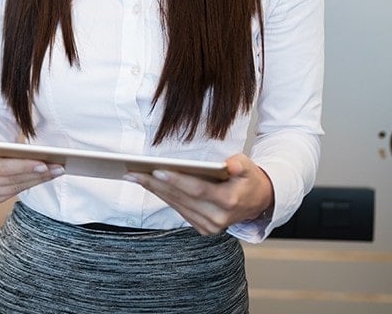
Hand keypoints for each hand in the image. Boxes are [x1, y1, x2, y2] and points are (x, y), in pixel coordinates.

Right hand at [0, 123, 64, 205]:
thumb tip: (14, 150)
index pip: (0, 167)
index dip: (22, 166)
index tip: (43, 162)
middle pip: (10, 179)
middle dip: (36, 173)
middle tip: (57, 167)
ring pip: (15, 187)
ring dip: (37, 179)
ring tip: (56, 170)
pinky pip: (14, 192)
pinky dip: (30, 183)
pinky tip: (44, 176)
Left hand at [126, 154, 273, 235]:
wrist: (259, 202)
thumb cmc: (249, 179)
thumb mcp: (250, 167)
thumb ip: (240, 164)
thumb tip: (229, 164)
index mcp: (229, 202)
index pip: (197, 190)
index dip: (176, 180)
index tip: (155, 169)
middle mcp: (218, 218)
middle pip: (181, 198)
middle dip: (155, 184)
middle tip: (132, 172)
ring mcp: (210, 226)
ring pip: (177, 205)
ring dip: (155, 191)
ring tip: (134, 176)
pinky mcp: (203, 228)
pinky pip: (179, 210)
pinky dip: (164, 197)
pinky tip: (150, 185)